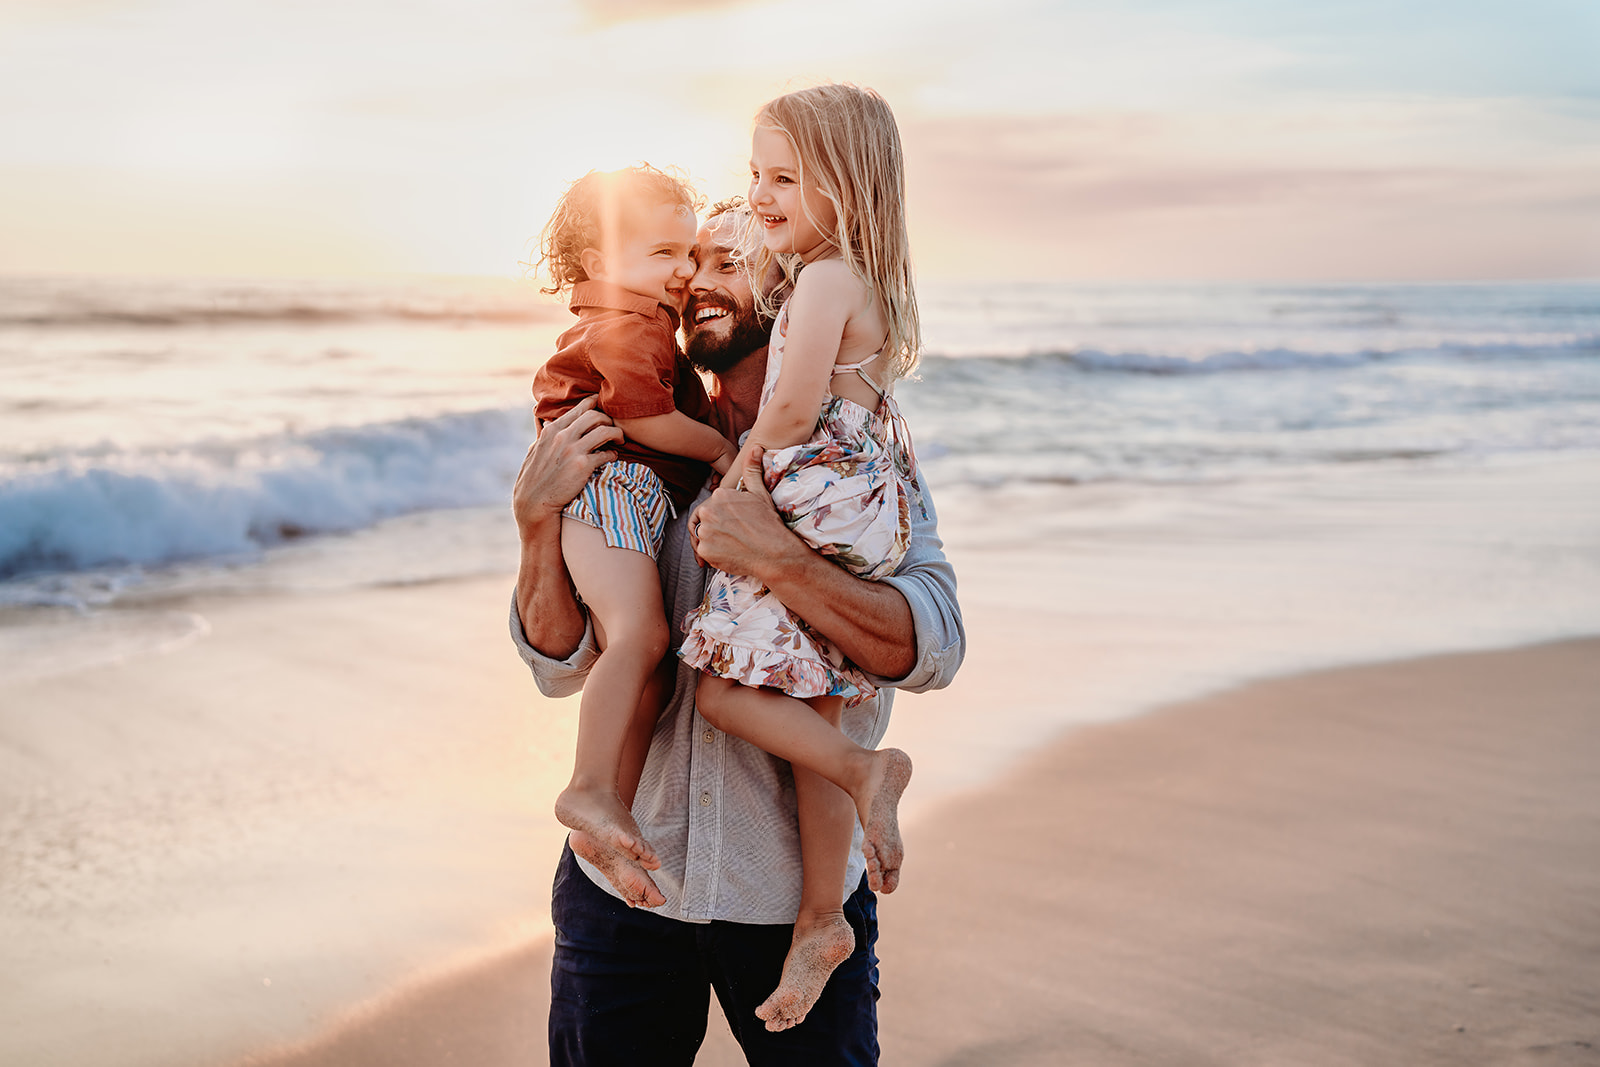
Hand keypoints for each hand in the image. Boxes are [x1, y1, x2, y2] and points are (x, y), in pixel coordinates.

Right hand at [513, 397, 621, 536]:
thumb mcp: (535, 450)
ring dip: (616, 434)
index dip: (594, 404)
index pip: (579, 408)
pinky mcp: (582, 466)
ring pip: (604, 432)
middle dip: (608, 419)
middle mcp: (562, 436)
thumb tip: (546, 419)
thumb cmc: (534, 478)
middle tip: (613, 427)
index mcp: (551, 430)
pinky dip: (612, 454)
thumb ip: (543, 434)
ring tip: (619, 440)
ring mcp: (572, 450)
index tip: (603, 405)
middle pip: (594, 416)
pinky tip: (612, 457)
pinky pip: (606, 454)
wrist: (533, 503)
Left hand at [689, 447, 799, 577]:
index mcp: (719, 496)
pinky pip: (704, 552)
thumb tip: (755, 447)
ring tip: (733, 545)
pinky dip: (714, 555)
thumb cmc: (769, 524)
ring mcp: (705, 531)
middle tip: (734, 536)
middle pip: (706, 520)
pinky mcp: (705, 550)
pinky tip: (730, 553)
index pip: (713, 506)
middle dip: (717, 527)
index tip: (736, 524)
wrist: (775, 553)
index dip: (724, 516)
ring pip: (703, 535)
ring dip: (714, 541)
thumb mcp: (760, 494)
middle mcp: (709, 511)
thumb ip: (752, 470)